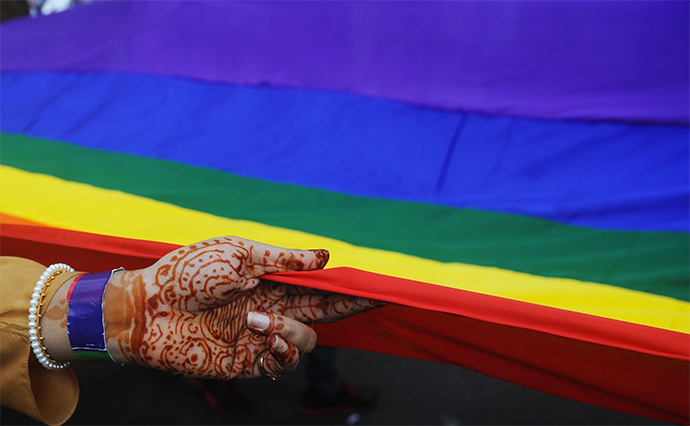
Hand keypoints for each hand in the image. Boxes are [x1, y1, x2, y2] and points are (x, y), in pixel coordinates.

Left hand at [103, 236, 380, 378]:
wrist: (147, 307)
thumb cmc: (188, 272)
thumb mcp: (238, 253)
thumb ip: (283, 259)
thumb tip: (326, 256)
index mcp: (269, 281)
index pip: (316, 285)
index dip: (344, 287)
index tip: (373, 286)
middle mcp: (270, 309)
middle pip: (321, 312)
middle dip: (345, 307)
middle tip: (368, 299)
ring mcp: (259, 337)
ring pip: (304, 341)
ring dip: (292, 331)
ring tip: (259, 320)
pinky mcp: (246, 362)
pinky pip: (281, 365)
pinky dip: (281, 351)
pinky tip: (263, 334)